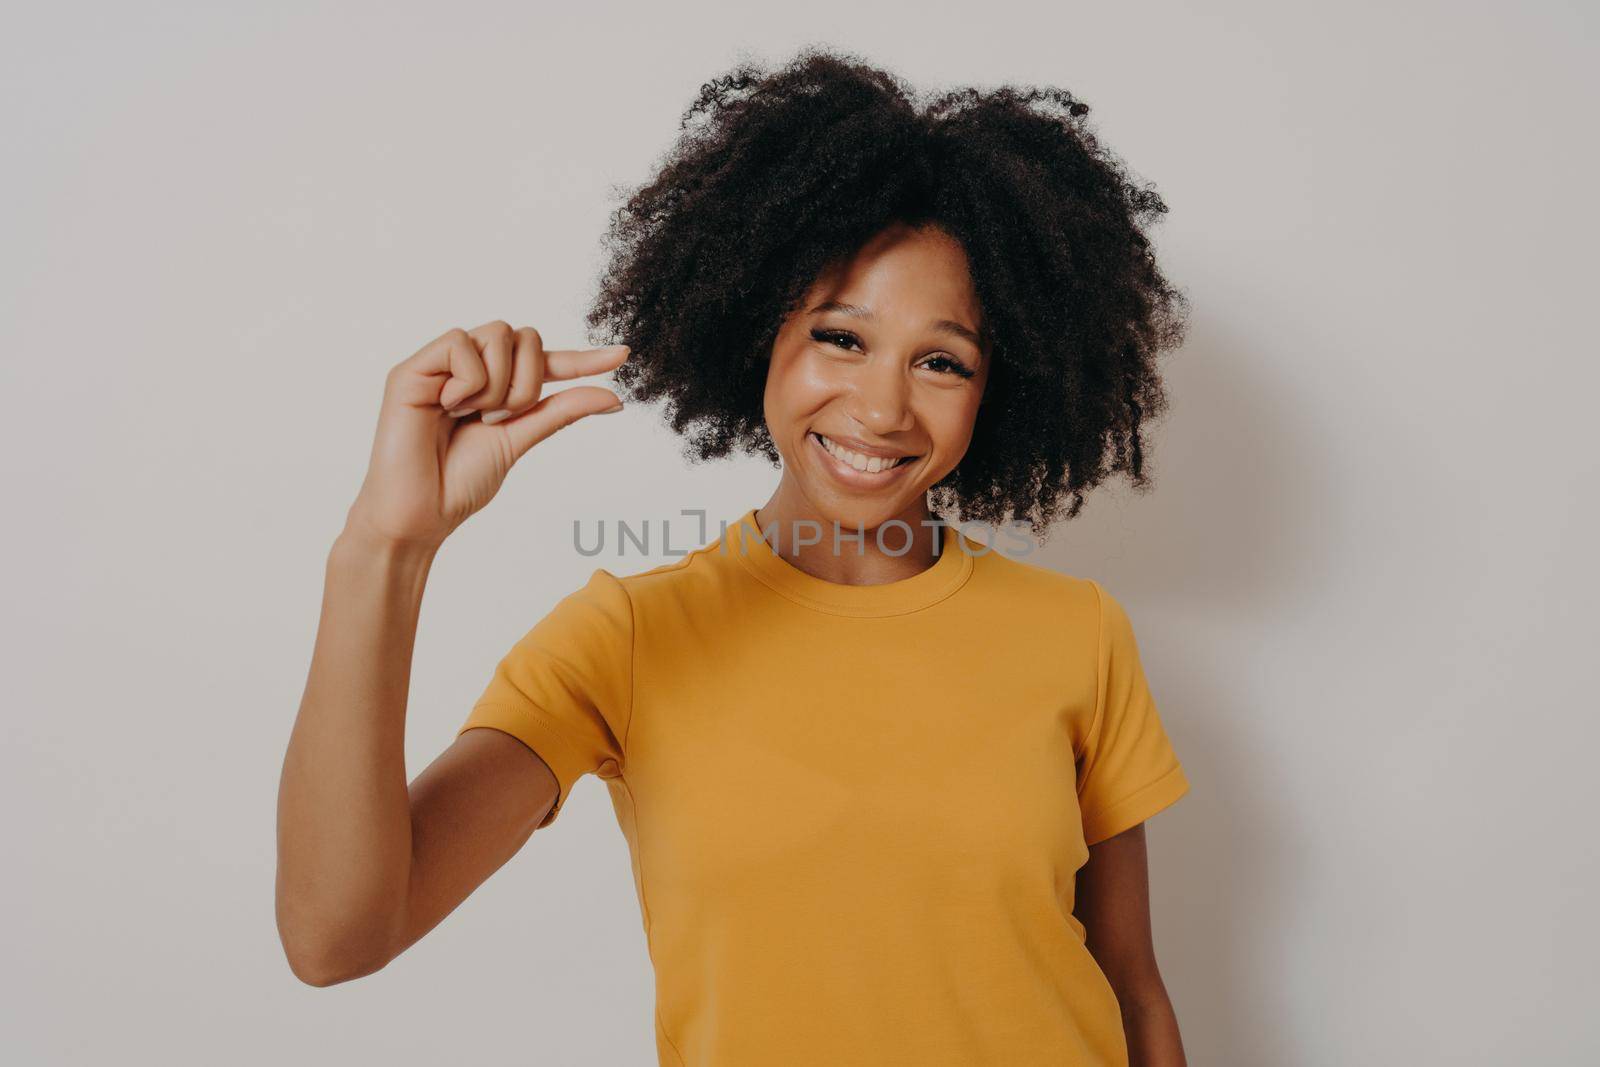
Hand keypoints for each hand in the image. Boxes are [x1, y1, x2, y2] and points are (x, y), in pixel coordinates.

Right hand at [345, 320, 627, 548]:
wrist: (421, 515)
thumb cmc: (460, 482)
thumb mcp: (521, 440)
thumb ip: (560, 411)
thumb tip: (612, 395)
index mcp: (496, 387)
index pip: (545, 362)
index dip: (583, 359)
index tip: (622, 356)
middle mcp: (469, 369)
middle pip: (523, 336)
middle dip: (527, 380)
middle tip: (501, 419)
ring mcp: (440, 366)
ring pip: (497, 332)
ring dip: (499, 382)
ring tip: (473, 416)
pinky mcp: (412, 369)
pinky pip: (460, 343)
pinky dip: (468, 379)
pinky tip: (447, 406)